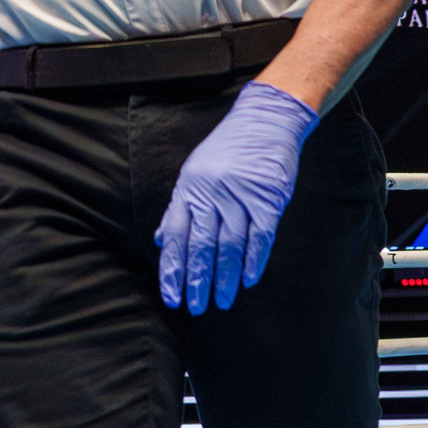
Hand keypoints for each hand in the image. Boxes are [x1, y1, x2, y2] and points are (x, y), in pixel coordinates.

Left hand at [155, 81, 319, 314]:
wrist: (265, 120)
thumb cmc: (227, 148)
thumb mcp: (194, 170)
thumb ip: (179, 207)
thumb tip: (160, 239)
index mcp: (189, 187)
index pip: (175, 235)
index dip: (172, 268)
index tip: (170, 295)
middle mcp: (211, 193)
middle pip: (201, 245)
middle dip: (196, 281)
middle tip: (194, 307)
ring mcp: (240, 196)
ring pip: (229, 246)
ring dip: (223, 278)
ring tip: (220, 301)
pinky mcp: (267, 199)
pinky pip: (259, 237)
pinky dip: (252, 261)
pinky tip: (246, 280)